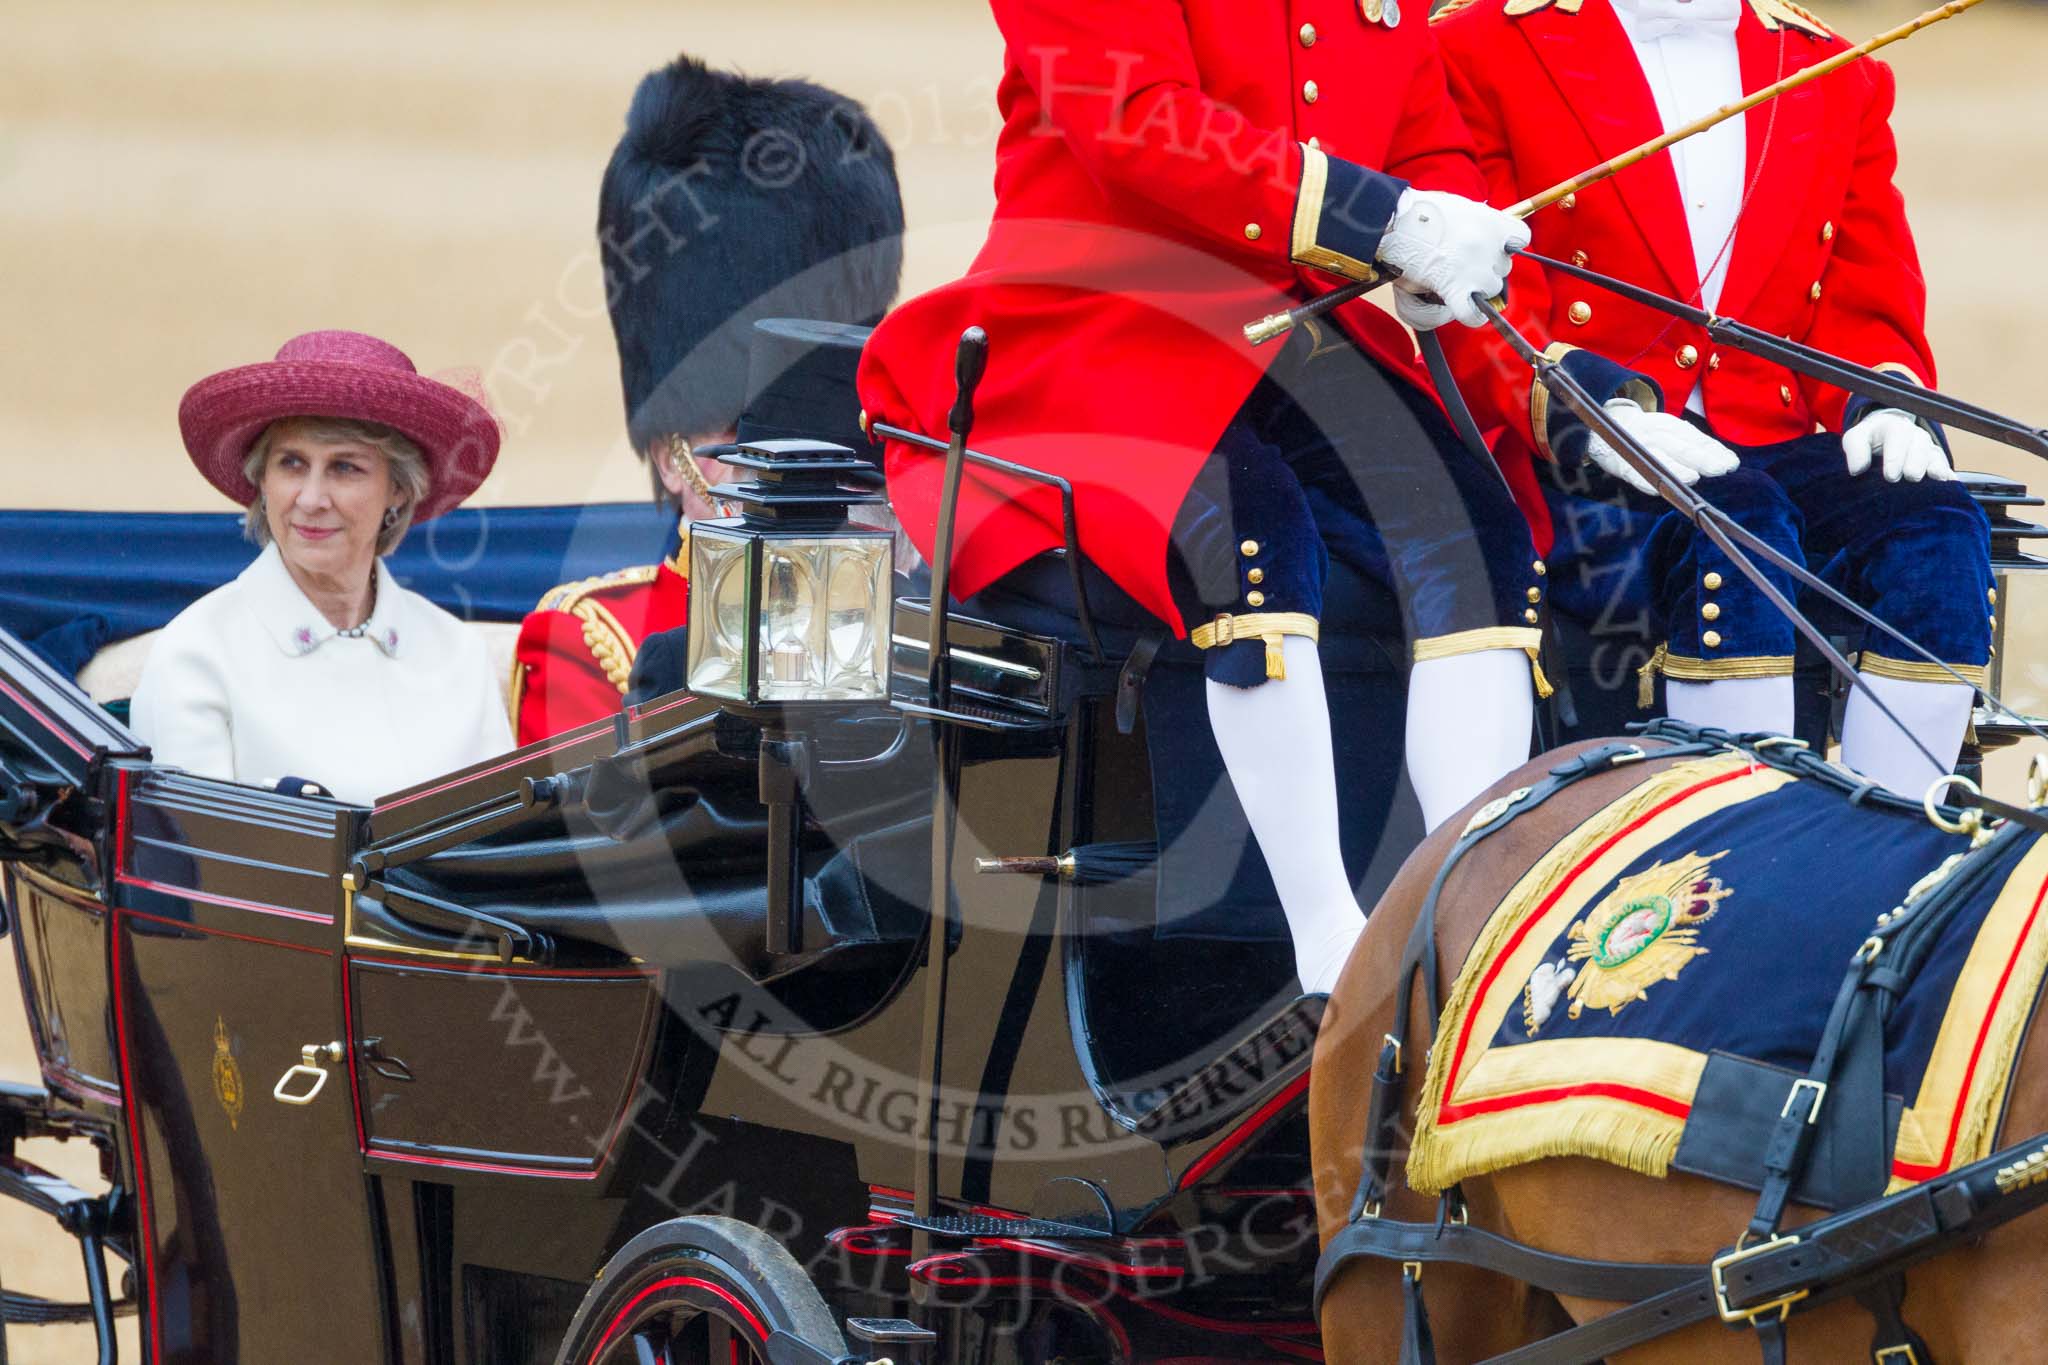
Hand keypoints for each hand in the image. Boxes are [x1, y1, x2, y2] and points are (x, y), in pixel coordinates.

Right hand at [1375, 189, 1530, 328]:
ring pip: (1492, 288)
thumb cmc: (1421, 210)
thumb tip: (1482, 231)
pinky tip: (1464, 310)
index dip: (1507, 245)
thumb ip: (1479, 219)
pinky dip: (1471, 316)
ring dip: (1477, 288)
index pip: (1521, 238)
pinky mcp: (1455, 288)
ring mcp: (1475, 269)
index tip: (1494, 247)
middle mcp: (1490, 247)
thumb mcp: (1459, 205)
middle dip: (1488, 267)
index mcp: (1492, 223)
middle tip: (1464, 263)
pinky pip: (1474, 313)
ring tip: (1457, 281)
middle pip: (1503, 266)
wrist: (1395, 220)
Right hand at [1586, 400, 1740, 495]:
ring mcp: (1638, 448)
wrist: (1606, 423)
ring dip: (1675, 469)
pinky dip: (1643, 481)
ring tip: (1692, 478)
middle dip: (1702, 458)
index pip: (1696, 440)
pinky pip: (1633, 473)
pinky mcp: (1621, 464)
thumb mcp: (1670, 432)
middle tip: (1722, 468)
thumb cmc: (1647, 434)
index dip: (1714, 451)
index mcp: (1671, 426)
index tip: (1731, 463)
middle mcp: (1656, 434)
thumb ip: (1693, 445)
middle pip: (1682, 447)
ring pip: (1659, 458)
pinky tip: (1656, 489)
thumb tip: (1725, 460)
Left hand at [1842, 409, 1951, 481]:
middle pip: (1920, 446)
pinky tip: (1950, 483)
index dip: (1895, 456)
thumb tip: (1857, 469)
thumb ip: (1855, 449)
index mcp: (1894, 428)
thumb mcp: (1855, 439)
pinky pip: (1944, 466)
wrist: (1884, 434)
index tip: (1890, 475)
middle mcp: (1914, 436)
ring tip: (1934, 480)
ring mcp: (1927, 448)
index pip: (1897, 437)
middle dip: (1915, 463)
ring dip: (1934, 468)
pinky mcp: (1936, 460)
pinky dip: (1947, 474)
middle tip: (1910, 477)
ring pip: (1934, 456)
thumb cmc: (1869, 440)